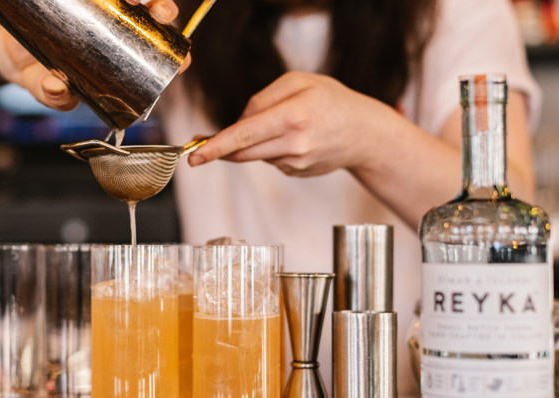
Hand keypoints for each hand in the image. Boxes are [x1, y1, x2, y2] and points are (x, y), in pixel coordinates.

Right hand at [0, 0, 188, 110]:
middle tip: (160, 11)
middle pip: (152, 18)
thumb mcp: (47, 90)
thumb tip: (57, 88)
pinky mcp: (86, 0)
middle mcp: (118, 32)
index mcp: (120, 62)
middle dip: (163, 11)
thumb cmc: (41, 76)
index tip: (182, 62)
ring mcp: (104, 11)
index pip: (156, 58)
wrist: (10, 51)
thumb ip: (55, 95)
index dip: (174, 58)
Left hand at [187, 71, 401, 176]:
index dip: (215, 147)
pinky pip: (270, 160)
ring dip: (253, 143)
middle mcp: (294, 143)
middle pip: (242, 151)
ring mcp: (296, 162)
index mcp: (293, 116)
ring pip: (254, 156)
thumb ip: (261, 99)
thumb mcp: (298, 82)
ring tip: (282, 125)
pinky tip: (293, 139)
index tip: (194, 157)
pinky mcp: (297, 172)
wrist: (364, 133)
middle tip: (208, 141)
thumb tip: (237, 123)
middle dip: (223, 146)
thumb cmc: (331, 101)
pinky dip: (270, 149)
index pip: (244, 135)